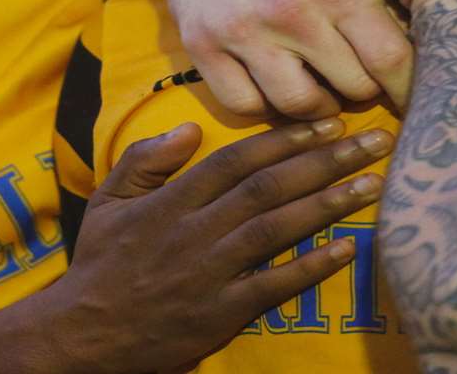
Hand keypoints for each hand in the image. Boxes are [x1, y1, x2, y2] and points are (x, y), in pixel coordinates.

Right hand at [51, 119, 392, 372]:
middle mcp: (196, 229)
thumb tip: (190, 127)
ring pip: (276, 228)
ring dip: (329, 203)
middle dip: (325, 159)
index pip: (238, 157)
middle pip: (268, 186)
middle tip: (374, 140)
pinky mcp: (220, 313)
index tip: (330, 120)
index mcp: (172, 199)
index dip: (287, 137)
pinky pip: (272, 286)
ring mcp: (210, 272)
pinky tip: (347, 250)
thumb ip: (145, 160)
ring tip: (373, 183)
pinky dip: (309, 267)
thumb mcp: (108, 201)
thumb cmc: (100, 265)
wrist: (81, 335)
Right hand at [158, 0, 412, 116]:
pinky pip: (243, 106)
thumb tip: (427, 59)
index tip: (414, 96)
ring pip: (298, 106)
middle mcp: (291, 11)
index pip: (389, 59)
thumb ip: (377, 8)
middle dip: (363, 90)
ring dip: (317, 106)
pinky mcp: (203, 45)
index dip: (407, 86)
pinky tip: (275, 85)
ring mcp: (243, 31)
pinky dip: (264, 105)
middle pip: (350, 88)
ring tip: (321, 89)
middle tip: (361, 81)